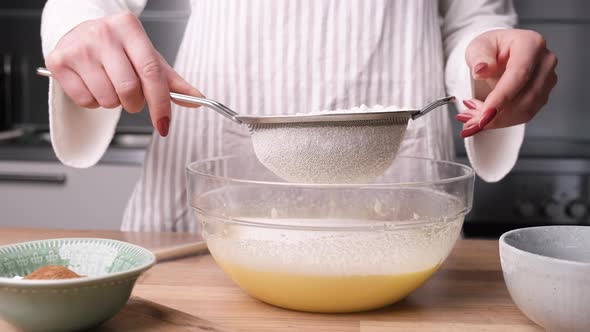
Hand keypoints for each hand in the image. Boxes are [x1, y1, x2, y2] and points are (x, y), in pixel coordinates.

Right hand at [45, 12, 202, 136]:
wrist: (81, 33)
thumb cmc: (120, 48)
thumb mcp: (148, 58)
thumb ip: (172, 81)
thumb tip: (197, 101)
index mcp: (130, 28)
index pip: (151, 73)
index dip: (160, 103)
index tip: (163, 124)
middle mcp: (103, 34)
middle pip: (129, 89)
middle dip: (134, 103)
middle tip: (132, 97)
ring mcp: (79, 47)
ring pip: (107, 98)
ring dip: (113, 103)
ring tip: (110, 86)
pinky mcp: (59, 61)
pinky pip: (85, 101)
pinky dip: (93, 102)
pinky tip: (93, 85)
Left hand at [457, 29, 557, 137]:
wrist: (497, 54)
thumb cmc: (489, 48)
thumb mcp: (477, 47)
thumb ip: (478, 57)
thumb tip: (480, 70)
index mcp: (531, 43)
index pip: (519, 73)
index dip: (502, 97)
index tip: (485, 114)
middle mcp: (545, 61)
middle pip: (526, 96)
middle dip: (496, 114)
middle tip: (469, 120)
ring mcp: (547, 80)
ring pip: (526, 110)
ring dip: (498, 120)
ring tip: (473, 119)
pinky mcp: (542, 95)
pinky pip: (524, 115)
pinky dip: (502, 121)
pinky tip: (485, 117)